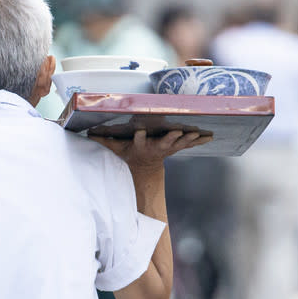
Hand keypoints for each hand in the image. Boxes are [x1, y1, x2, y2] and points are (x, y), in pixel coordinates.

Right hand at [89, 127, 211, 168]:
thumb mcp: (115, 149)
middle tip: (177, 131)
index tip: (140, 131)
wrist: (143, 167)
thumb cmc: (128, 153)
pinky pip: (189, 144)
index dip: (139, 137)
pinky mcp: (175, 147)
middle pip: (164, 142)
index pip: (138, 141)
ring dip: (189, 138)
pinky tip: (210, 136)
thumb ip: (103, 141)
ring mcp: (167, 148)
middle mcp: (155, 148)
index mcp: (140, 146)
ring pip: (180, 143)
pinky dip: (199, 140)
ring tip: (199, 133)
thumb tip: (86, 134)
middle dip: (171, 137)